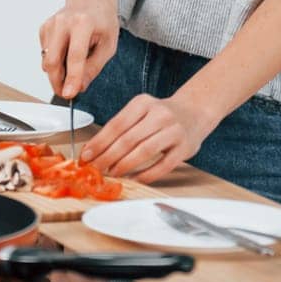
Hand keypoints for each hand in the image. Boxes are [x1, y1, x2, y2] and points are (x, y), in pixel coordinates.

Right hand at [39, 0, 118, 99]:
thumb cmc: (102, 19)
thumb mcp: (109, 45)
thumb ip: (94, 67)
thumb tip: (80, 87)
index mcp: (83, 23)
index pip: (75, 56)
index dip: (72, 78)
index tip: (69, 94)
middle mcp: (63, 22)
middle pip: (52, 60)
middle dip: (57, 81)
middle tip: (67, 92)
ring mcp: (51, 24)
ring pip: (46, 60)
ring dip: (57, 72)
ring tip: (73, 68)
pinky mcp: (44, 28)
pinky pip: (45, 54)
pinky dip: (54, 60)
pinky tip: (66, 53)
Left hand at [80, 92, 219, 183]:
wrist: (194, 111)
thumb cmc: (160, 115)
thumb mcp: (140, 111)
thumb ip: (121, 127)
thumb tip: (93, 149)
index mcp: (143, 102)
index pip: (116, 124)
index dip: (99, 142)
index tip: (86, 156)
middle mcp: (160, 114)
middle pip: (128, 139)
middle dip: (108, 156)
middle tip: (95, 169)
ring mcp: (174, 130)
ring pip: (145, 151)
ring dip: (125, 165)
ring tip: (112, 173)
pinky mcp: (185, 147)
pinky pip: (163, 165)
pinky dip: (147, 174)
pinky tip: (135, 178)